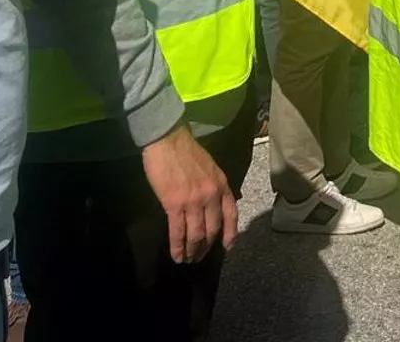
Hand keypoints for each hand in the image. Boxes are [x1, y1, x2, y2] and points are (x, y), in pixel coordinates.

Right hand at [140, 123, 235, 263]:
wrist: (168, 140)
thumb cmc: (187, 151)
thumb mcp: (210, 168)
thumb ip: (214, 186)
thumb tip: (212, 206)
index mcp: (222, 185)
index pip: (231, 215)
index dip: (230, 234)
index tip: (227, 247)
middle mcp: (211, 195)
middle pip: (213, 229)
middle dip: (206, 247)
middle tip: (200, 257)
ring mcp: (193, 201)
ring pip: (196, 235)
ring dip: (192, 251)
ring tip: (188, 259)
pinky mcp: (174, 204)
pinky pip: (178, 232)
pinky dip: (177, 247)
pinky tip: (176, 255)